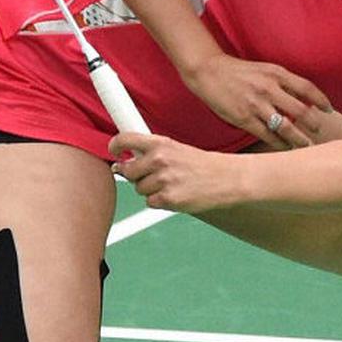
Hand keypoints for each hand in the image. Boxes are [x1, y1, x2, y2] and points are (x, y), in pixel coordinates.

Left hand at [109, 133, 245, 213]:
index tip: (114, 151)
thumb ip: (151, 154)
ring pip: (140, 189)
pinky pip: (151, 202)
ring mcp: (163, 180)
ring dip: (151, 190)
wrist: (228, 178)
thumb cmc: (202, 165)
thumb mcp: (177, 149)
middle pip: (128, 171)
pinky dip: (160, 201)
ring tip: (172, 184)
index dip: (115, 146)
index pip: (125, 139)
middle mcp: (159, 159)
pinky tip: (177, 194)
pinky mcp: (168, 199)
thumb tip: (122, 165)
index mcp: (160, 143)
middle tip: (155, 175)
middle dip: (137, 176)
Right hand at [183, 53, 332, 149]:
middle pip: (301, 111)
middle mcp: (269, 89)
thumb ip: (284, 82)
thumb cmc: (240, 72)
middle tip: (318, 132)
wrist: (209, 73)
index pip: (307, 88)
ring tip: (305, 145)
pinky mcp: (244, 118)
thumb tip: (305, 100)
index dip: (321, 100)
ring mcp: (256, 105)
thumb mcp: (265, 69)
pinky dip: (279, 143)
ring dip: (298, 138)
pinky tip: (284, 146)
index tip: (329, 110)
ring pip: (286, 126)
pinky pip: (267, 135)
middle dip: (313, 124)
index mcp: (276, 74)